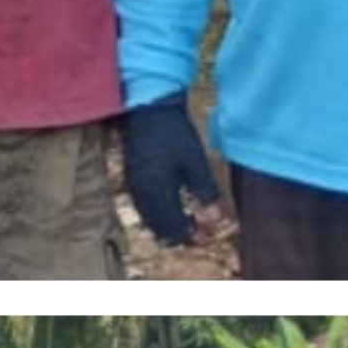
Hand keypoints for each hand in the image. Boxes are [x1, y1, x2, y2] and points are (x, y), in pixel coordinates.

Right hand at [119, 97, 222, 244]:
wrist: (149, 109)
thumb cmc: (175, 133)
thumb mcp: (195, 161)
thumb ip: (204, 191)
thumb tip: (214, 220)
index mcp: (158, 191)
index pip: (172, 226)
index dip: (189, 236)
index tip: (205, 238)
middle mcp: (142, 193)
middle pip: (158, 227)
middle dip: (178, 234)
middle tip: (197, 235)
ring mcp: (135, 186)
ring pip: (149, 218)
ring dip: (166, 226)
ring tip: (185, 225)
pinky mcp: (132, 178)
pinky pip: (143, 207)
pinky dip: (157, 215)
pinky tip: (169, 209)